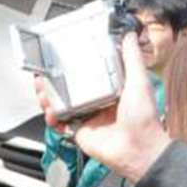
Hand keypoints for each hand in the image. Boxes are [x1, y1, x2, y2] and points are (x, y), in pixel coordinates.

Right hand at [37, 34, 170, 182]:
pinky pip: (61, 124)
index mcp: (111, 90)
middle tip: (43, 75)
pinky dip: (52, 119)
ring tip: (42, 92)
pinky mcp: (80, 132)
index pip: (88, 75)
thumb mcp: (139, 82)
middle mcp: (98, 103)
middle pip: (69, 90)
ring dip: (49, 99)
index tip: (62, 60)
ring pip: (62, 106)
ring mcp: (88, 118)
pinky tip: (50, 112)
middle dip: (54, 83)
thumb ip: (132, 59)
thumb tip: (131, 36)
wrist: (137, 149)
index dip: (73, 68)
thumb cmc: (144, 119)